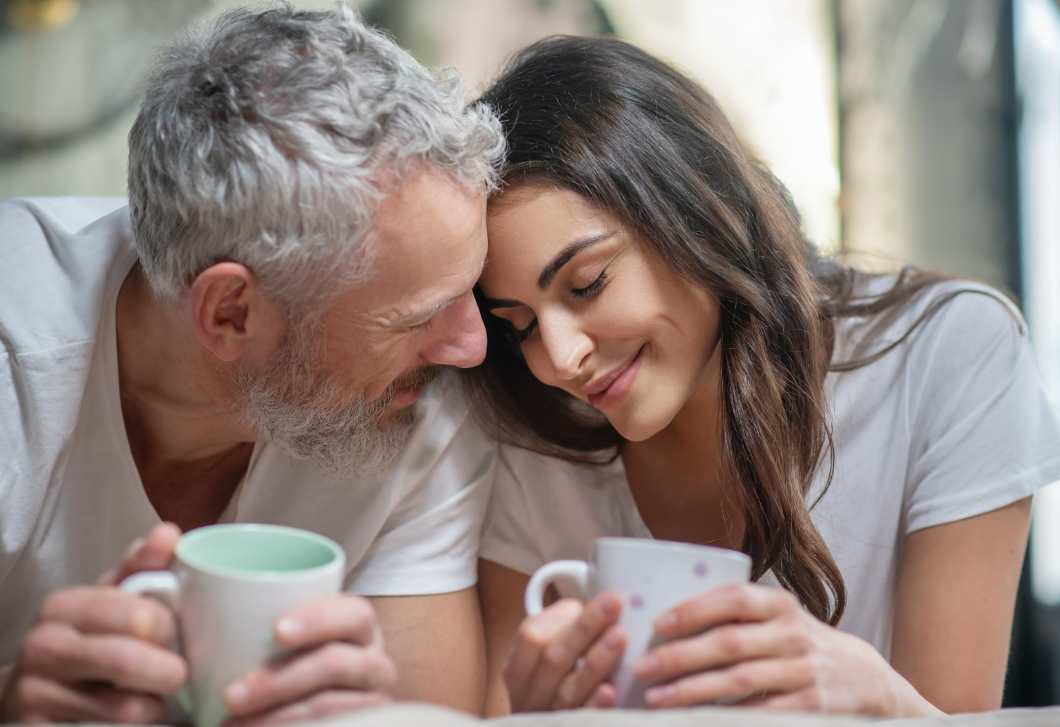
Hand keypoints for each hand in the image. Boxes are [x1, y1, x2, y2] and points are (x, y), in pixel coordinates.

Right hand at [0, 523, 186, 723]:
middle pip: (129, 661)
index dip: (166, 629)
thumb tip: (169, 534)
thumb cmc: (87, 639)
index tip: (169, 634)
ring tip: (151, 698)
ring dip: (153, 707)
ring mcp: (36, 696)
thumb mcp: (111, 599)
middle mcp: (44, 648)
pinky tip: (130, 719)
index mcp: (64, 606)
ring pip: (126, 710)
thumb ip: (143, 567)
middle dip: (168, 671)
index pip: (138, 615)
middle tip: (175, 673)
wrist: (31, 694)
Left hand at [221, 594, 395, 726]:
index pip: (352, 614)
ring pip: (330, 708)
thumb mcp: (280, 638)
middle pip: (337, 664)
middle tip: (232, 694)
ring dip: (277, 717)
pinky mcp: (362, 725)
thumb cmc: (284, 664)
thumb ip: (251, 614)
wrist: (297, 707)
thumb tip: (183, 585)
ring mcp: (371, 701)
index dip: (318, 620)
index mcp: (357, 628)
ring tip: (231, 724)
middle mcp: (373, 662)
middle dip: (280, 680)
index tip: (276, 631)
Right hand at [503, 592, 626, 711]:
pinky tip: (611, 690)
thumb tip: (604, 604)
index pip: (530, 635)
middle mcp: (528, 694)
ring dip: (595, 662)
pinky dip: (595, 704)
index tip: (585, 601)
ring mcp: (547, 716)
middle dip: (585, 627)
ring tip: (620, 637)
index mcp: (518, 669)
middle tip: (614, 603)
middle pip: (554, 657)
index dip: (559, 616)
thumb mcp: (541, 663)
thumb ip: (562, 635)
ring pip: (569, 688)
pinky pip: (582, 718)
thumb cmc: (550, 690)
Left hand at [632, 582, 925, 714]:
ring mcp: (803, 671)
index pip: (734, 598)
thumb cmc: (795, 641)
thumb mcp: (776, 616)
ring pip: (740, 681)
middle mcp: (793, 634)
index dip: (694, 609)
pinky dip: (725, 718)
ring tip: (656, 698)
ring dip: (693, 691)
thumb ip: (734, 612)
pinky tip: (695, 719)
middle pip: (730, 643)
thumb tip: (662, 617)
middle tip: (641, 667)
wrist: (860, 675)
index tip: (657, 623)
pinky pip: (761, 714)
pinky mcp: (811, 707)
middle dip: (681, 656)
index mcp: (779, 604)